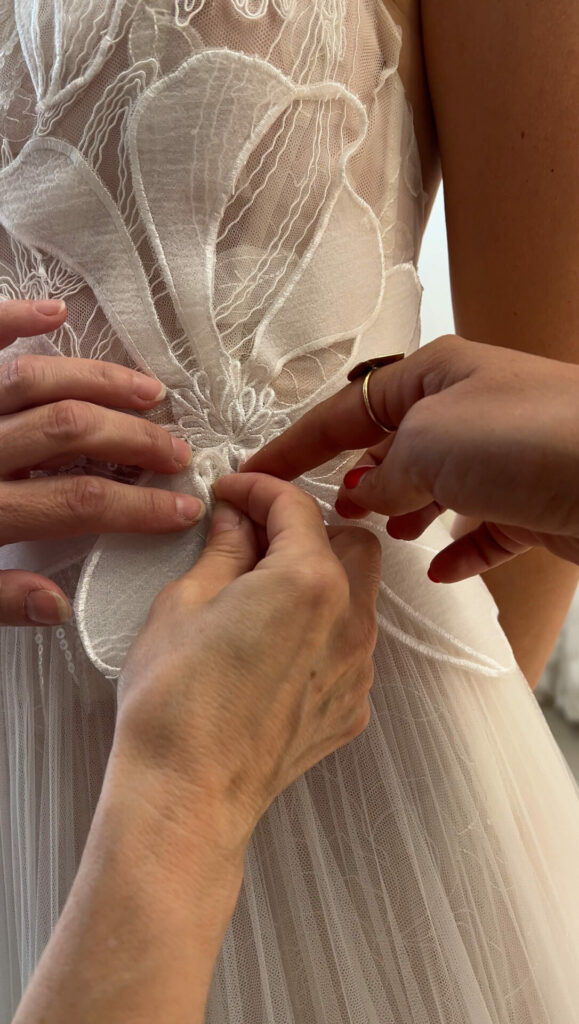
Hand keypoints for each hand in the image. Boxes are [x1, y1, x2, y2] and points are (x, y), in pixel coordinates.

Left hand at [0, 299, 202, 626]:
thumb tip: (56, 604)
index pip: (74, 505)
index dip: (137, 507)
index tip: (180, 509)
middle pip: (69, 433)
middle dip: (133, 441)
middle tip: (176, 450)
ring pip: (33, 381)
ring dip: (99, 381)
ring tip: (148, 392)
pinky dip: (9, 321)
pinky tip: (51, 313)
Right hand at [113, 473, 380, 854]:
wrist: (187, 795)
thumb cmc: (177, 701)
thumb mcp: (185, 602)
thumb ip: (223, 549)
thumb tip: (235, 519)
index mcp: (310, 581)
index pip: (296, 506)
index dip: (259, 488)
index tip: (232, 493)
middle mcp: (350, 620)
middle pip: (351, 542)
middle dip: (308, 529)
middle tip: (255, 539)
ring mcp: (358, 669)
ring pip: (357, 596)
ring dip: (319, 579)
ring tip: (260, 595)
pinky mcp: (350, 707)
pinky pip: (349, 647)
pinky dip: (321, 630)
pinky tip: (273, 648)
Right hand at [244, 336, 578, 580]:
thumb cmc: (527, 438)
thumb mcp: (428, 443)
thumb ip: (384, 473)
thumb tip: (366, 495)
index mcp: (433, 375)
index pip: (344, 410)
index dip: (295, 445)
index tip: (256, 472)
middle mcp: (466, 409)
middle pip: (392, 446)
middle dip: (357, 480)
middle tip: (325, 516)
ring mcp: (502, 456)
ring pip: (435, 487)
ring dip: (405, 513)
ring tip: (382, 536)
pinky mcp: (531, 502)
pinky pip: (481, 529)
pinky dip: (456, 549)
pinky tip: (440, 568)